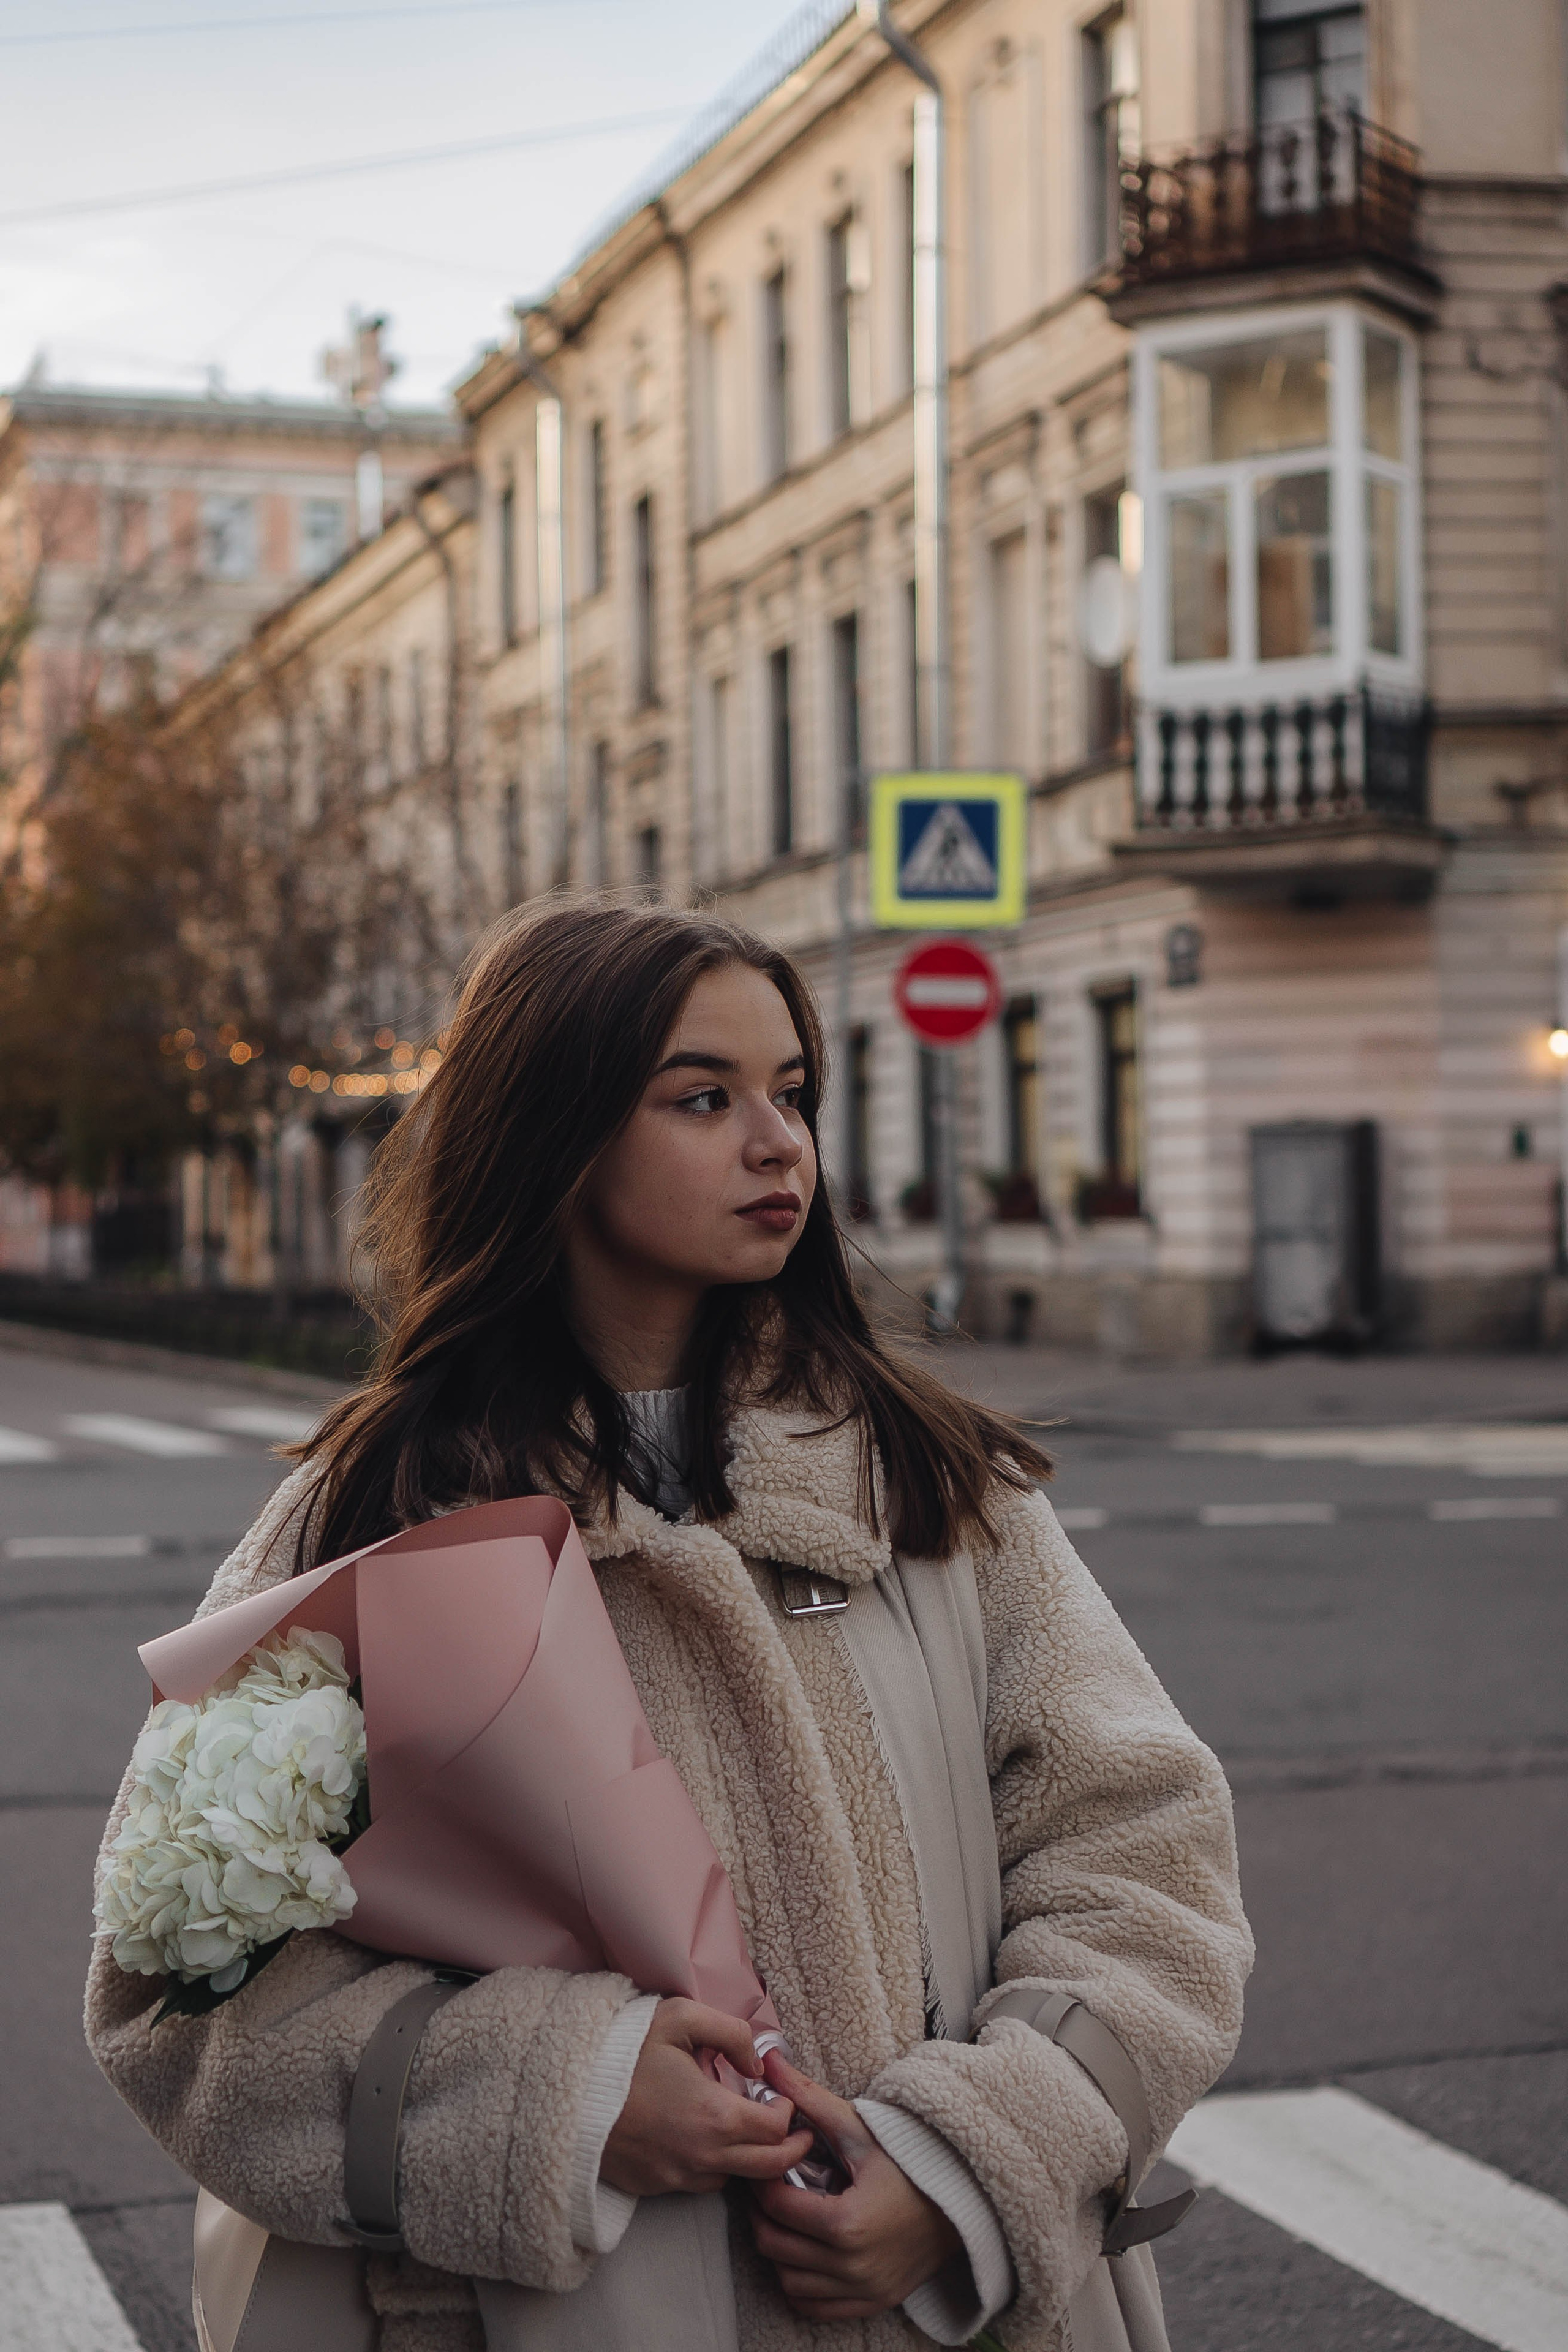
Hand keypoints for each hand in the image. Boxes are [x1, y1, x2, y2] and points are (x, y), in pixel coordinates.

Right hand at [600, 1999, 814, 2199]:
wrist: (568, 2091)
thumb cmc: (624, 2051)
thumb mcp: (680, 2018)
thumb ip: (730, 2032)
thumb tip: (756, 2063)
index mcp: (714, 2115)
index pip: (777, 2131)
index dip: (789, 2114)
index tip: (783, 2097)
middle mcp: (702, 2156)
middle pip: (768, 2168)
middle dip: (790, 2150)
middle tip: (798, 2133)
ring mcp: (677, 2176)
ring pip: (734, 2180)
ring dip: (749, 2160)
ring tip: (748, 2133)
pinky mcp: (656, 2186)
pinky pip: (700, 2185)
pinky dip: (714, 2168)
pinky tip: (706, 2141)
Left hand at [749, 2050, 962, 2320]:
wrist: (961, 2200)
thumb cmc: (909, 2161)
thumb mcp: (860, 2129)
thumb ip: (810, 2098)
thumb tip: (768, 2059)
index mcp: (847, 2223)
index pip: (777, 2206)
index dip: (763, 2181)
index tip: (769, 2165)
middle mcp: (852, 2266)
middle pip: (775, 2246)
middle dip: (764, 2214)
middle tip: (770, 2189)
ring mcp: (862, 2290)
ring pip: (789, 2281)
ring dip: (780, 2251)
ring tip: (789, 2219)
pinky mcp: (871, 2303)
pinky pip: (813, 2306)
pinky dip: (801, 2284)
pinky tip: (807, 2253)